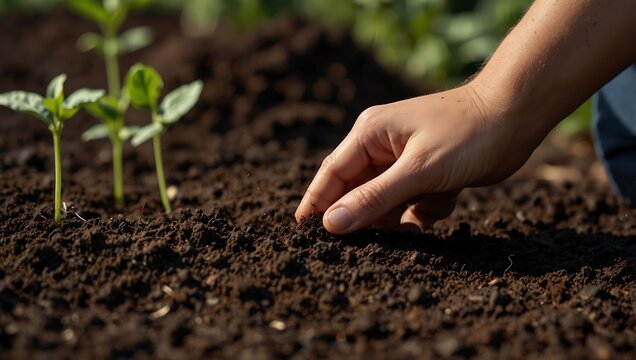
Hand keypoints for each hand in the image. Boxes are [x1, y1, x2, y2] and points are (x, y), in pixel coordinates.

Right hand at [295, 83, 533, 233]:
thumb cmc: (466, 134)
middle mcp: (383, 147)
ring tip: (393, 239)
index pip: (332, 174)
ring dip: (389, 221)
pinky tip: (427, 221)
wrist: (516, 117)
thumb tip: (331, 223)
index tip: (301, 232)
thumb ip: (374, 197)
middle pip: (356, 190)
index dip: (315, 203)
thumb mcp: (418, 170)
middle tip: (350, 248)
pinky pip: (411, 205)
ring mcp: (406, 162)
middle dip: (356, 217)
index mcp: (370, 135)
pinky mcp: (428, 176)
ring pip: (384, 201)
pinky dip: (417, 217)